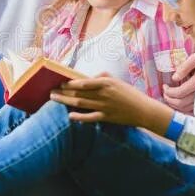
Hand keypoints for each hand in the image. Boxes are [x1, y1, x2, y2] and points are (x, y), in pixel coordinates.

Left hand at [50, 73, 172, 134]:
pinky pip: (90, 117)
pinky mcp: (107, 117)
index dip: (70, 83)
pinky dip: (80, 117)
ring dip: (66, 101)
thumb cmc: (129, 94)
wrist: (143, 110)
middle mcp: (104, 94)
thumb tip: (86, 78)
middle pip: (79, 93)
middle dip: (63, 92)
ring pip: (81, 103)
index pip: (83, 82)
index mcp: (106, 83)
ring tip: (55, 99)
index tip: (60, 82)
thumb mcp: (116, 81)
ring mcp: (105, 106)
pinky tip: (70, 116)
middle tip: (51, 92)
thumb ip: (102, 78)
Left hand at [162, 53, 194, 113]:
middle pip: (182, 103)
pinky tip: (178, 102)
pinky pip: (193, 111)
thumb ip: (185, 67)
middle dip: (169, 99)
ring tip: (169, 97)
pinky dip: (183, 109)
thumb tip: (174, 78)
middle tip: (165, 93)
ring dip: (174, 105)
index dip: (168, 91)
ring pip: (186, 109)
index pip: (180, 92)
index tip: (164, 86)